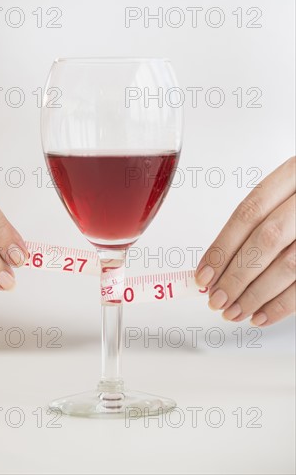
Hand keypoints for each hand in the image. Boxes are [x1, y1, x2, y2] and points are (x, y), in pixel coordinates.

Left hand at [195, 157, 294, 326]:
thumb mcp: (285, 195)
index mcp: (293, 175)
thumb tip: (214, 264)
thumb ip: (254, 223)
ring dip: (255, 295)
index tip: (204, 274)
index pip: (248, 213)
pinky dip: (282, 305)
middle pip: (266, 240)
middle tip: (216, 299)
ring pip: (288, 265)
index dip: (222, 246)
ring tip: (234, 311)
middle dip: (236, 275)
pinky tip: (261, 315)